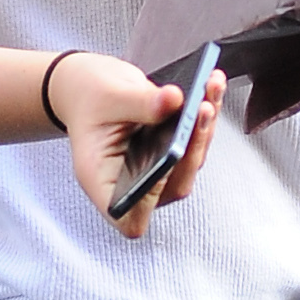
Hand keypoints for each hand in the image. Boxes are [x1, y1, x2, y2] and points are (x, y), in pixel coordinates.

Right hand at [49, 52, 224, 238]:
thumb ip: (140, 102)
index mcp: (104, 180)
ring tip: (210, 88)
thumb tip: (176, 101)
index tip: (165, 159)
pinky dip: (206, 112)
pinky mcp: (173, 151)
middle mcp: (134, 181)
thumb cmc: (87, 97)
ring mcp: (157, 169)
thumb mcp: (107, 95)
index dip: (152, 197)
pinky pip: (196, 139)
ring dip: (205, 124)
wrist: (89, 86)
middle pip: (173, 183)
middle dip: (192, 146)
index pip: (130, 215)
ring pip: (191, 160)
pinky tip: (211, 84)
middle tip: (200, 110)